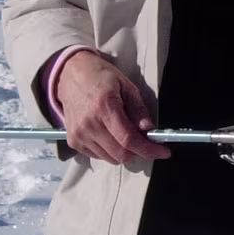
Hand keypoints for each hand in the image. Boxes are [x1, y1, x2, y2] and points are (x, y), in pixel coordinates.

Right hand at [52, 51, 167, 164]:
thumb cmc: (100, 77)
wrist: (70, 75)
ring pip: (110, 158)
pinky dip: (109, 151)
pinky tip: (110, 135)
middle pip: (120, 154)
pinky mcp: (73, 141)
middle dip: (138, 152)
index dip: (148, 150)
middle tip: (144, 141)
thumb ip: (138, 109)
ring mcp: (79, 135)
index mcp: (104, 107)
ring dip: (123, 152)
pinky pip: (98, 156)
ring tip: (124, 134)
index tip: (163, 152)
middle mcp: (89, 124)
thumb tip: (149, 129)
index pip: (129, 140)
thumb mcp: (126, 86)